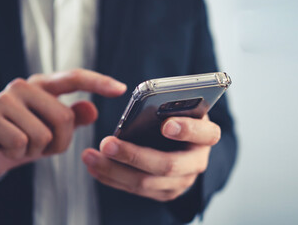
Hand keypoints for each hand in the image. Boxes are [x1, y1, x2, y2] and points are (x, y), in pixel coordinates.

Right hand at [0, 69, 126, 178]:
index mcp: (42, 86)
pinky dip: (20, 154)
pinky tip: (8, 148)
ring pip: (44, 133)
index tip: (122, 89)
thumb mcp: (53, 130)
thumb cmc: (23, 138)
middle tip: (42, 145)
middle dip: (60, 141)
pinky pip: (23, 143)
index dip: (99, 82)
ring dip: (39, 150)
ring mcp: (4, 99)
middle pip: (64, 117)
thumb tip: (93, 109)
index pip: (74, 78)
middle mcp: (23, 86)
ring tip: (23, 145)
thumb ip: (73, 117)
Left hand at [82, 115, 220, 201]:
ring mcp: (182, 181)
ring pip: (147, 182)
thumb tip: (143, 104)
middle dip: (134, 156)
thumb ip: (169, 106)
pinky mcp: (165, 192)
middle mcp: (197, 162)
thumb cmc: (180, 118)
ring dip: (115, 170)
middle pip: (168, 165)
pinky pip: (136, 190)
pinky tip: (95, 167)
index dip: (187, 130)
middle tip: (107, 143)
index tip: (166, 125)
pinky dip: (112, 179)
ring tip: (91, 156)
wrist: (185, 145)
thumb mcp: (181, 108)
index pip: (205, 134)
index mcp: (206, 135)